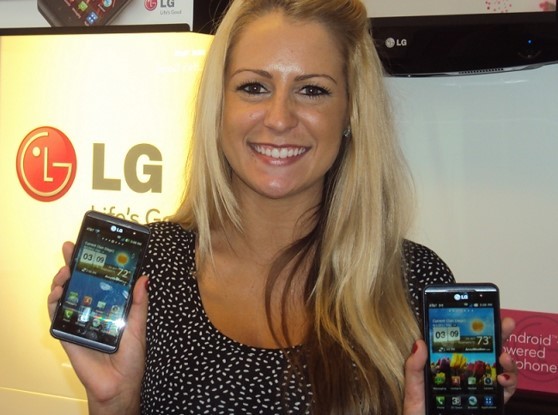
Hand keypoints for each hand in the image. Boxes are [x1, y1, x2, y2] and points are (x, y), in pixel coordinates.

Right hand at [48, 242, 148, 414]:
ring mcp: (78, 321)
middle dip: (71, 264)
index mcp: (108, 305)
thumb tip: (144, 278)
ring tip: (65, 272)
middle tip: (70, 251)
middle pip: (77, 282)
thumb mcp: (138, 325)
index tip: (86, 245)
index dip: (90, 263)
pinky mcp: (67, 334)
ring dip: (61, 280)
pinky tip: (58, 293)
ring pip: (63, 295)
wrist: (120, 383)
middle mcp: (91, 310)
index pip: (97, 279)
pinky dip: (54, 303)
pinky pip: (56, 316)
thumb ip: (139, 303)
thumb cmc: (130, 356)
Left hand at [402, 317, 518, 414]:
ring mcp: (481, 387)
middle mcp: (468, 373)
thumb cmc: (420, 410)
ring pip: (502, 368)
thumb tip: (419, 342)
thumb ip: (414, 367)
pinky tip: (502, 378)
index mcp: (449, 364)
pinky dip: (510, 382)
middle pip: (488, 349)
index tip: (482, 312)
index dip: (474, 326)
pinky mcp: (490, 403)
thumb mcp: (414, 387)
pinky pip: (507, 391)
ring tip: (504, 356)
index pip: (464, 342)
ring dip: (508, 359)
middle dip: (500, 334)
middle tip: (506, 323)